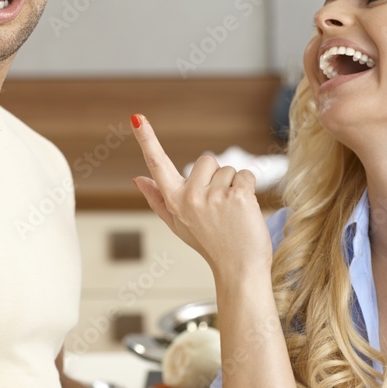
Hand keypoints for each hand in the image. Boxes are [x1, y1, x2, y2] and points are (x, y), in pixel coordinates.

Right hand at [130, 114, 272, 278]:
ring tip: (232, 213)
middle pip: (206, 160)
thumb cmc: (210, 245)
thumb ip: (157, 199)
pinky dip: (249, 189)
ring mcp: (214, 197)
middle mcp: (191, 198)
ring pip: (228, 169)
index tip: (137, 118)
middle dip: (216, 176)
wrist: (239, 270)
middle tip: (219, 206)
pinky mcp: (238, 197)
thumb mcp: (178, 224)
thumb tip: (137, 179)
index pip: (158, 165)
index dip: (147, 140)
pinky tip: (245, 211)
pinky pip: (246, 176)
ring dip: (234, 186)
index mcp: (174, 202)